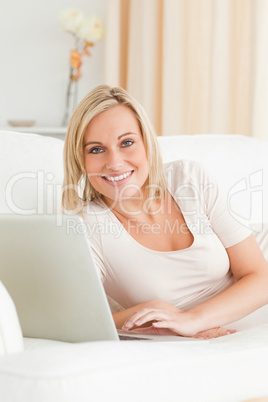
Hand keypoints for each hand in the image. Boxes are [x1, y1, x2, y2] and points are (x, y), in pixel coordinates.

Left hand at [122, 305, 236, 337]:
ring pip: (153, 315)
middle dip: (134, 318)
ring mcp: (167, 316)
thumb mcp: (158, 328)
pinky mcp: (173, 322)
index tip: (124, 327)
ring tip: (136, 324)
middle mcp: (160, 312)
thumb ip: (147, 329)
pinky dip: (159, 322)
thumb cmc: (174, 326)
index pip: (141, 313)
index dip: (131, 319)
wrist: (191, 323)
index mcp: (156, 313)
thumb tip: (135, 331)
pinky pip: (166, 321)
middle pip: (145, 312)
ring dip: (144, 319)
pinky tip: (154, 324)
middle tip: (126, 326)